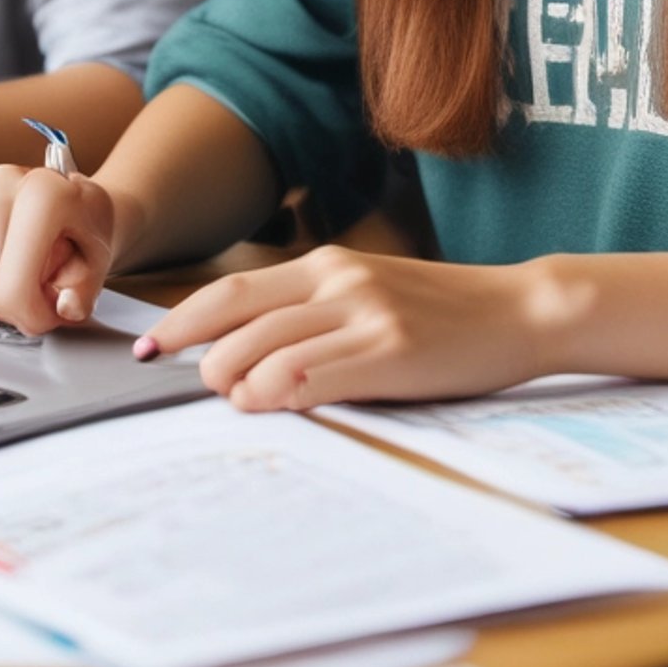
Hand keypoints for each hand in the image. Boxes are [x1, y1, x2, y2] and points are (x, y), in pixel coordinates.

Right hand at [0, 162, 118, 334]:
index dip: (28, 315)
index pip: (13, 286)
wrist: (75, 202)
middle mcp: (7, 183)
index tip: (47, 314)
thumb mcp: (100, 263)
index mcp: (47, 194)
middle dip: (10, 309)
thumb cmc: (86, 230)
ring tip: (19, 287)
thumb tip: (66, 307)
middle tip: (37, 302)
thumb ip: (84, 292)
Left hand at [140, 246, 550, 409]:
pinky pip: (317, 372)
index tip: (149, 344)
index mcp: (324, 264)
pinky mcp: (391, 351)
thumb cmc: (439, 311)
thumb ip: (311, 311)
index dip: (184, 318)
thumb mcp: (367, 293)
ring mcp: (364, 314)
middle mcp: (337, 281)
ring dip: (233, 377)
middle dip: (197, 350)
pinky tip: (265, 402)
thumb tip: (242, 350)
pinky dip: (279, 390)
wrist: (518, 310)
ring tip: (226, 398)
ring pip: (269, 345)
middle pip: (239, 314)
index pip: (233, 289)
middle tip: (181, 379)